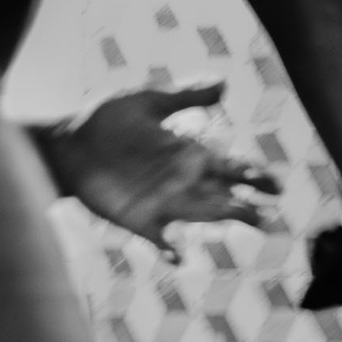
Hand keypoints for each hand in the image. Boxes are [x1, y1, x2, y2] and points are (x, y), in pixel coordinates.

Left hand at [47, 81, 281, 261]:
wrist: (65, 146)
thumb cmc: (104, 121)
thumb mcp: (146, 102)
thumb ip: (184, 97)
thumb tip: (224, 83)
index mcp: (189, 155)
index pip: (230, 167)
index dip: (254, 176)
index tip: (275, 184)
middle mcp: (184, 182)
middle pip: (225, 197)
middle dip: (248, 206)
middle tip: (270, 215)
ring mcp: (164, 204)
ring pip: (204, 216)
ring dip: (226, 221)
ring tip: (249, 225)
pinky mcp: (139, 221)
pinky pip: (160, 240)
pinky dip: (170, 251)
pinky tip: (179, 258)